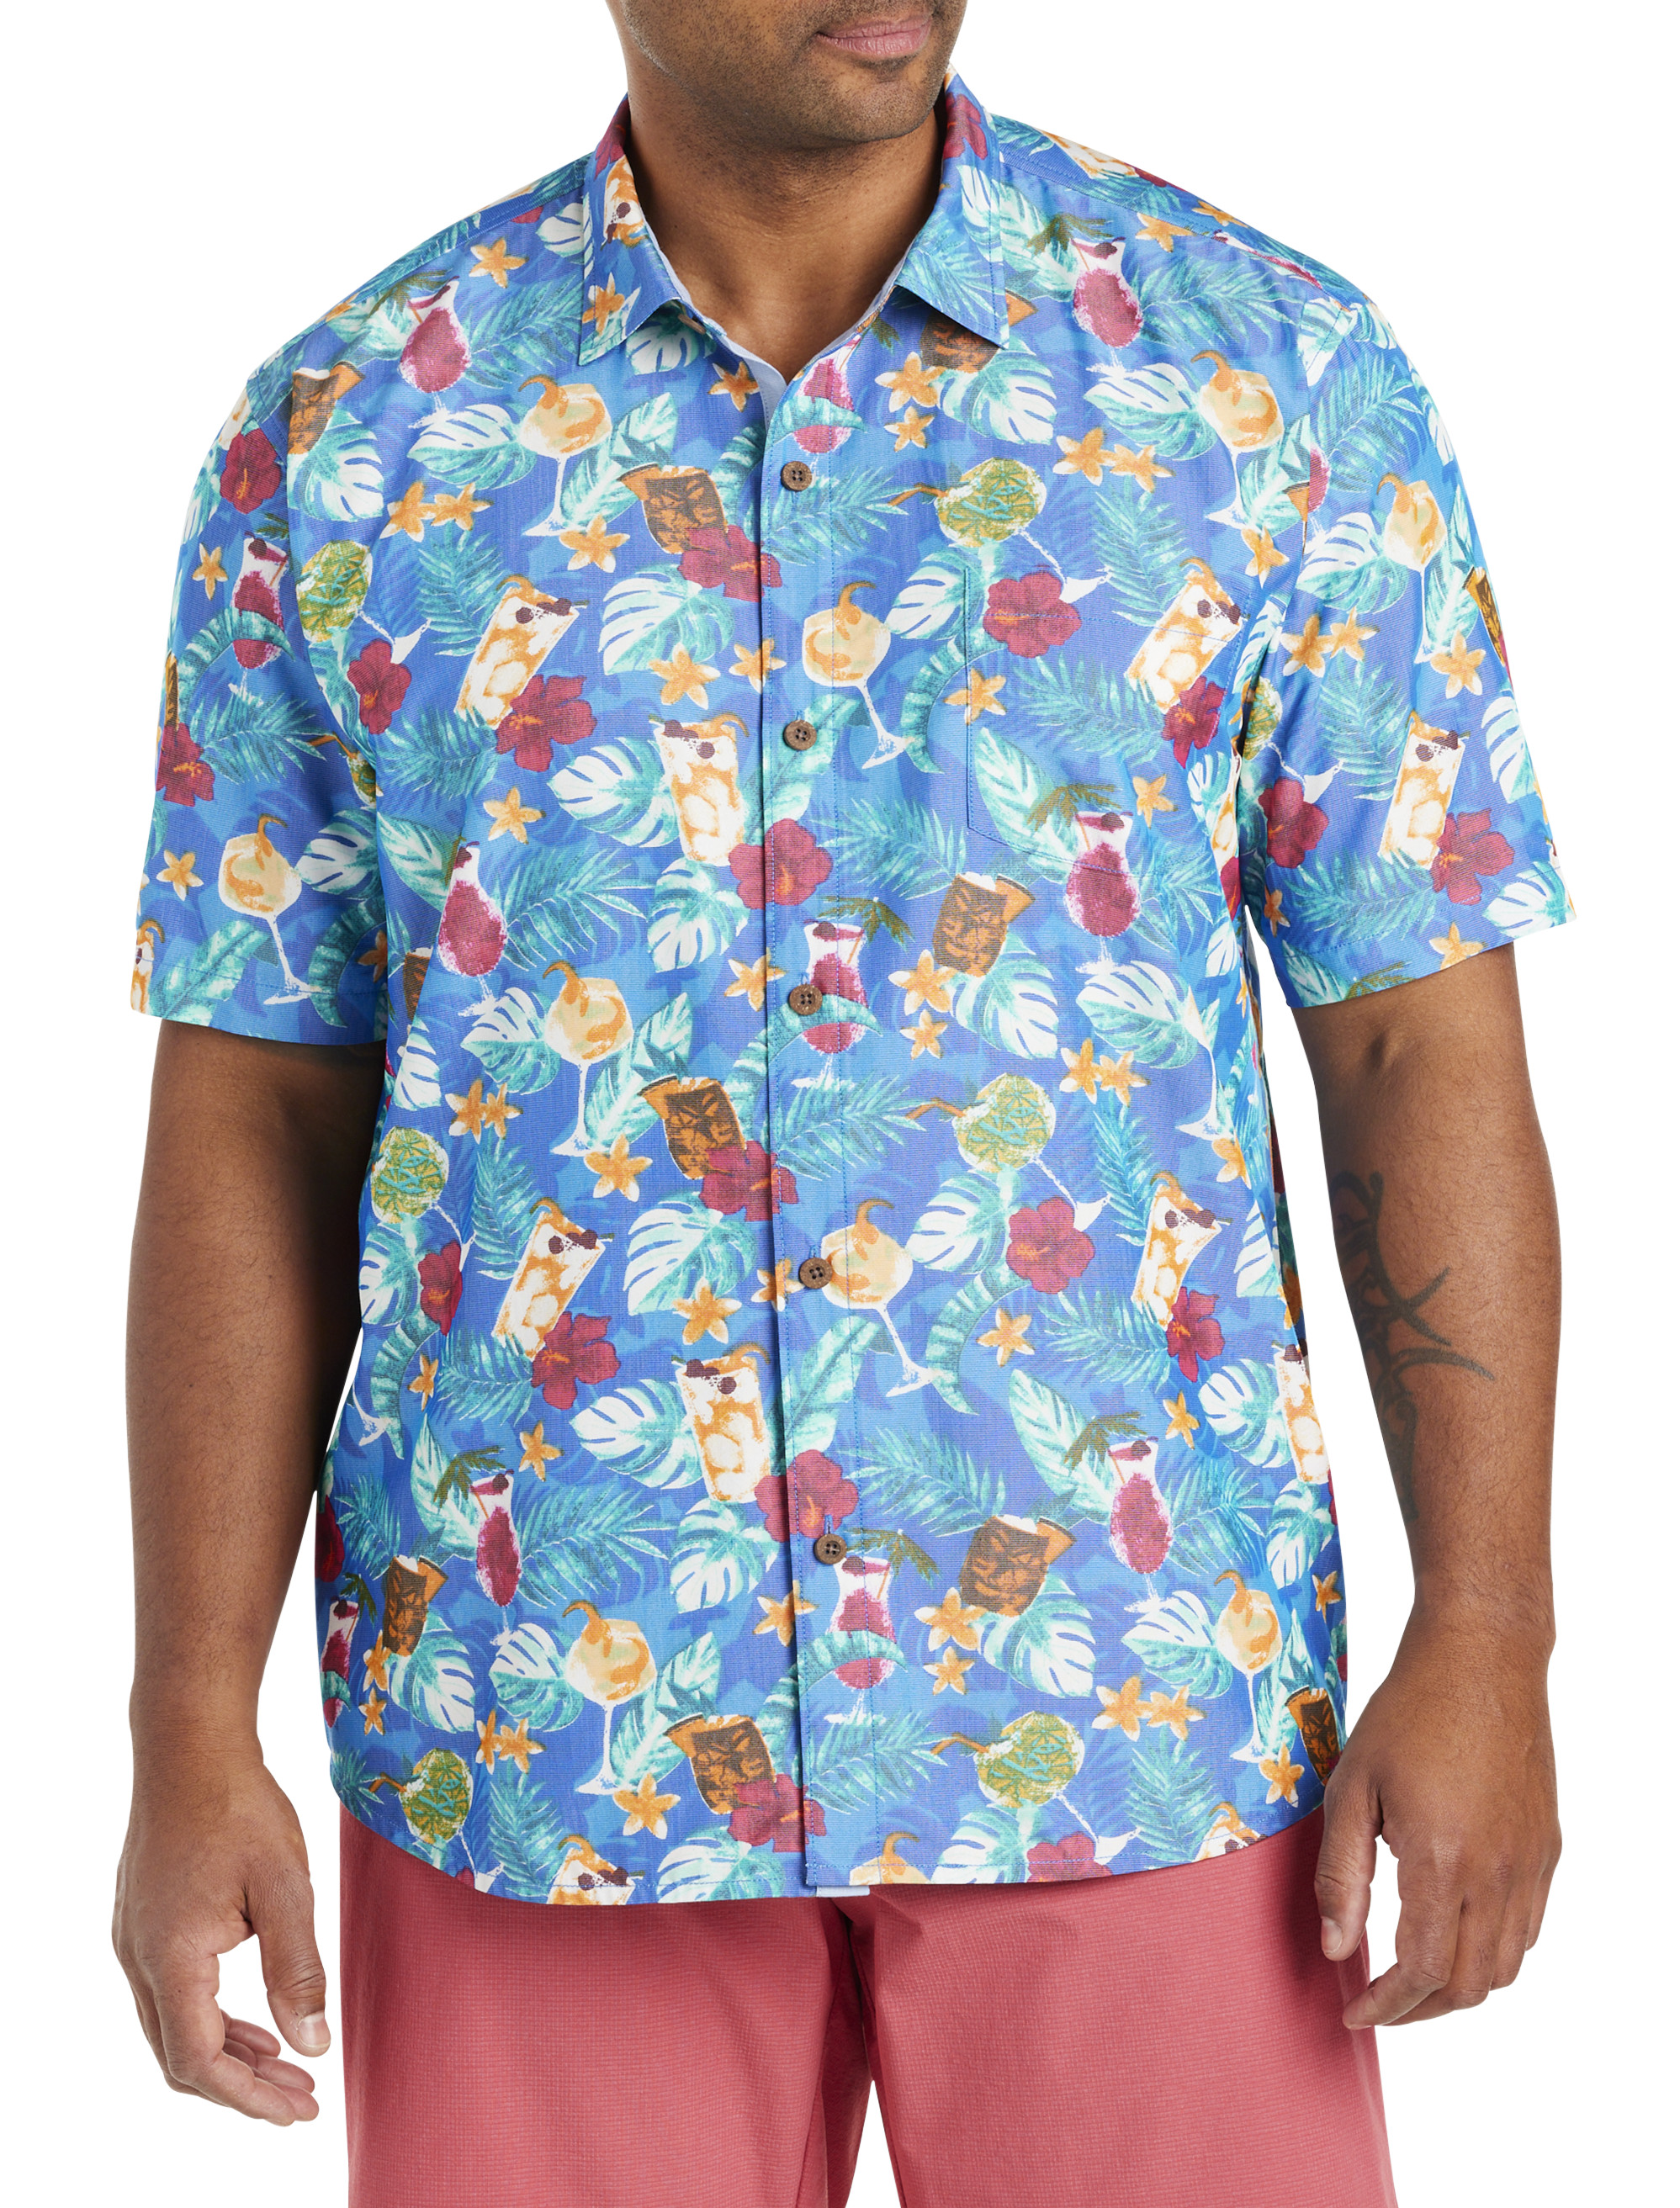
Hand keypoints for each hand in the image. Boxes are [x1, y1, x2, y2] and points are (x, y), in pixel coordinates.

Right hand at [113, 1748, 329, 2121]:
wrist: (189, 1745)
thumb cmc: (239, 1807)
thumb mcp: (285, 1887)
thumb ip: (298, 1969)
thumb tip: (313, 2044)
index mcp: (170, 1958)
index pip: (199, 2061)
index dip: (248, 2096)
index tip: (298, 2108)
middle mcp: (138, 1958)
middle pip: (181, 2056)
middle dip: (242, 2087)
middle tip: (301, 2099)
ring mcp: (134, 1940)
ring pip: (174, 2027)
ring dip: (229, 2054)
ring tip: (287, 2065)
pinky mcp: (143, 1922)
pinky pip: (171, 1995)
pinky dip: (212, 2018)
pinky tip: (255, 2019)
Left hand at [1314, 1606, 1559, 2026]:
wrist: (1482, 1659)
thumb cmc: (1407, 1714)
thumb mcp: (1351, 1787)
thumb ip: (1341, 1874)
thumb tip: (1337, 1948)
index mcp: (1443, 1860)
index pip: (1420, 1971)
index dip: (1386, 2005)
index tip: (1354, 2013)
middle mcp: (1497, 1873)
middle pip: (1467, 1984)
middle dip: (1419, 2010)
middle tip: (1378, 2003)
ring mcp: (1530, 1863)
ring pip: (1504, 1966)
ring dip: (1458, 1987)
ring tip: (1413, 1978)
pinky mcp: (1547, 1848)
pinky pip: (1527, 1928)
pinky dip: (1492, 1952)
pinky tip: (1454, 1932)